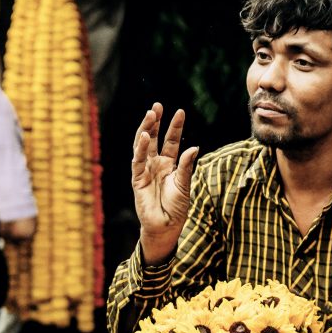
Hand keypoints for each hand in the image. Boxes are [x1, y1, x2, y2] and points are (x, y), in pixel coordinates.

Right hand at [131, 103, 198, 263]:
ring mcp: (146, 171)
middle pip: (155, 138)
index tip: (180, 111)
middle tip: (157, 106)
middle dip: (156, 122)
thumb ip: (186, 166)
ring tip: (150, 114)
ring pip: (143, 146)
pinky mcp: (137, 180)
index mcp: (169, 164)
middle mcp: (156, 164)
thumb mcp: (184, 184)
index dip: (175, 127)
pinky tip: (145, 136)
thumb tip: (194, 147)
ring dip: (146, 130)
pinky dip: (140, 149)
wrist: (166, 226)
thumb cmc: (176, 208)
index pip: (171, 141)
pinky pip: (138, 161)